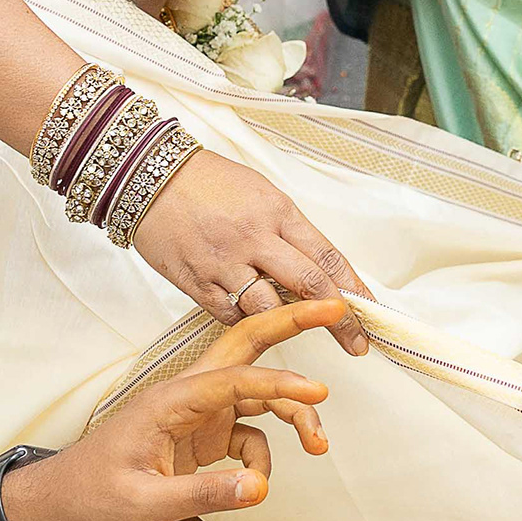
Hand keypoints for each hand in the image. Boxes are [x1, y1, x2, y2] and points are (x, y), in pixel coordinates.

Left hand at [3, 298, 343, 520]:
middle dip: (291, 325)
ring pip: (259, 395)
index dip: (280, 384)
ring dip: (293, 415)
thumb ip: (205, 493)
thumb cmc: (93, 496)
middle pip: (247, 347)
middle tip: (335, 310)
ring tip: (318, 448)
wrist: (60, 505)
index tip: (319, 392)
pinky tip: (254, 484)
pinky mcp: (203, 435)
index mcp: (171, 400)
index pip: (235, 379)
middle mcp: (189, 396)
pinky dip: (261, 459)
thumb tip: (260, 488)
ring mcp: (198, 414)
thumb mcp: (146, 503)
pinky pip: (249, 436)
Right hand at [135, 149, 373, 352]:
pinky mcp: (196, 282)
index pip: (328, 257)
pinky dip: (245, 323)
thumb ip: (287, 230)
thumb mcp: (260, 194)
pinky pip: (229, 315)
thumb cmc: (207, 182)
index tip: (372, 313)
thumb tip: (317, 267)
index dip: (355, 289)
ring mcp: (224, 263)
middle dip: (341, 321)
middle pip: (310, 286)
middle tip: (358, 344)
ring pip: (270, 309)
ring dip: (291, 326)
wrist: (148, 176)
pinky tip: (253, 322)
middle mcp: (255, 238)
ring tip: (304, 335)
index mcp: (277, 212)